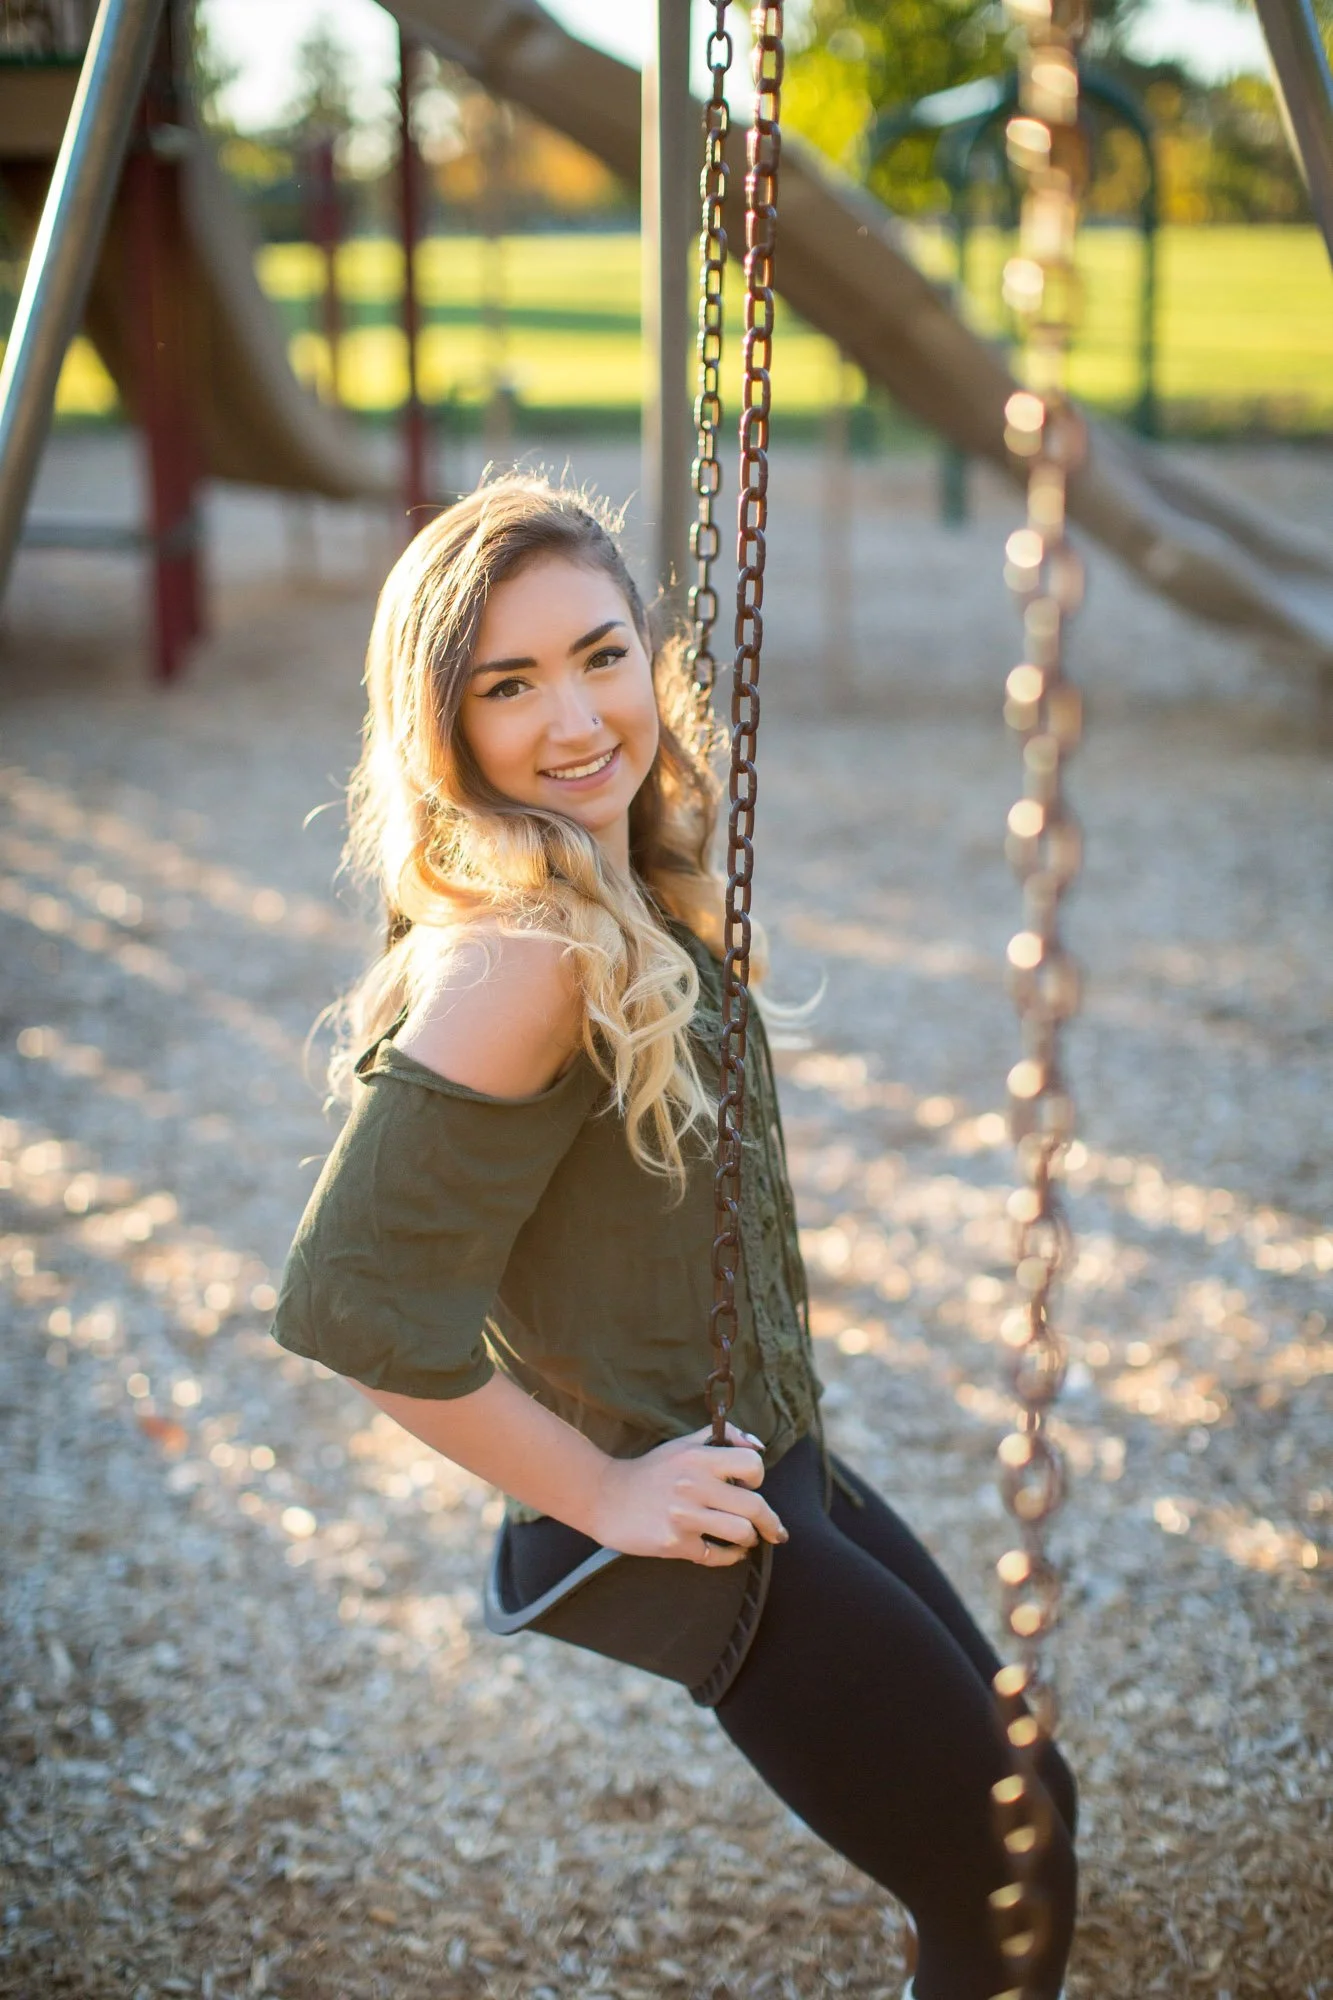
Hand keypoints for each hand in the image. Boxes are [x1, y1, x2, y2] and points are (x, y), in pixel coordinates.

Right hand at [590, 1423, 788, 1564]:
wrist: (605, 1497)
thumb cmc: (650, 1470)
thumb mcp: (683, 1444)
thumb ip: (722, 1437)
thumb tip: (758, 1445)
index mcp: (699, 1458)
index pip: (752, 1465)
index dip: (758, 1477)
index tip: (752, 1487)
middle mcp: (694, 1486)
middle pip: (755, 1507)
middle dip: (771, 1522)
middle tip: (776, 1530)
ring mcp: (685, 1517)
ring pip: (741, 1533)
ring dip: (749, 1539)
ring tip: (745, 1538)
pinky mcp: (674, 1543)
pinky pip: (717, 1556)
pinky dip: (729, 1556)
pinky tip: (729, 1551)